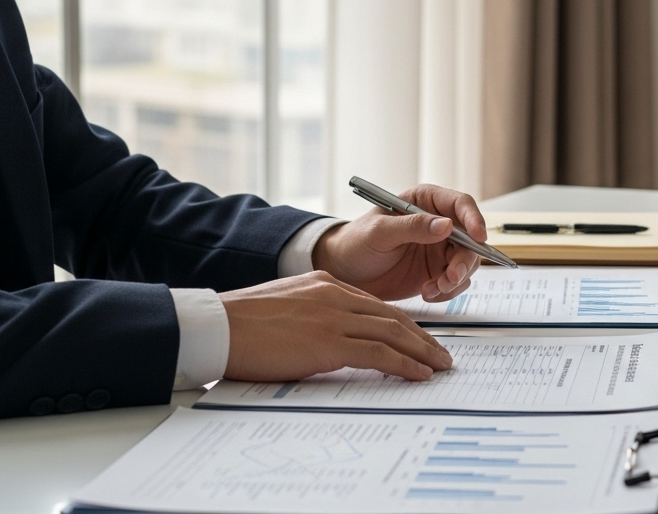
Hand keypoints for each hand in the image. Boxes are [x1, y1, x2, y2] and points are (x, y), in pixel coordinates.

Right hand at [219, 271, 452, 382]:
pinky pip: (379, 353)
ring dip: (422, 352)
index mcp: (324, 284)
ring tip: (440, 367)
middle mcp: (335, 295)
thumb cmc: (239, 324)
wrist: (217, 325)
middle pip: (392, 316)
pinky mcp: (329, 342)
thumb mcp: (283, 308)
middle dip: (421, 338)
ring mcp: (334, 318)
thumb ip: (310, 317)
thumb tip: (322, 342)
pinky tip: (419, 374)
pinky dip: (405, 364)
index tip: (417, 338)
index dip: (401, 324)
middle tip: (441, 355)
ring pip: (393, 333)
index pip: (375, 306)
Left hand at [312, 184, 486, 302]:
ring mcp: (440, 249)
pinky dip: (447, 291)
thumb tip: (445, 226)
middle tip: (449, 277)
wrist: (345, 273)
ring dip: (455, 279)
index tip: (478, 237)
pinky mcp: (438, 271)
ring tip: (432, 288)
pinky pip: (457, 282)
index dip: (474, 219)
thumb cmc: (356, 243)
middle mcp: (438, 224)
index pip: (460, 205)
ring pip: (467, 263)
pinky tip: (427, 292)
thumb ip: (412, 227)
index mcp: (425, 202)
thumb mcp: (379, 232)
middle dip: (464, 260)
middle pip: (470, 238)